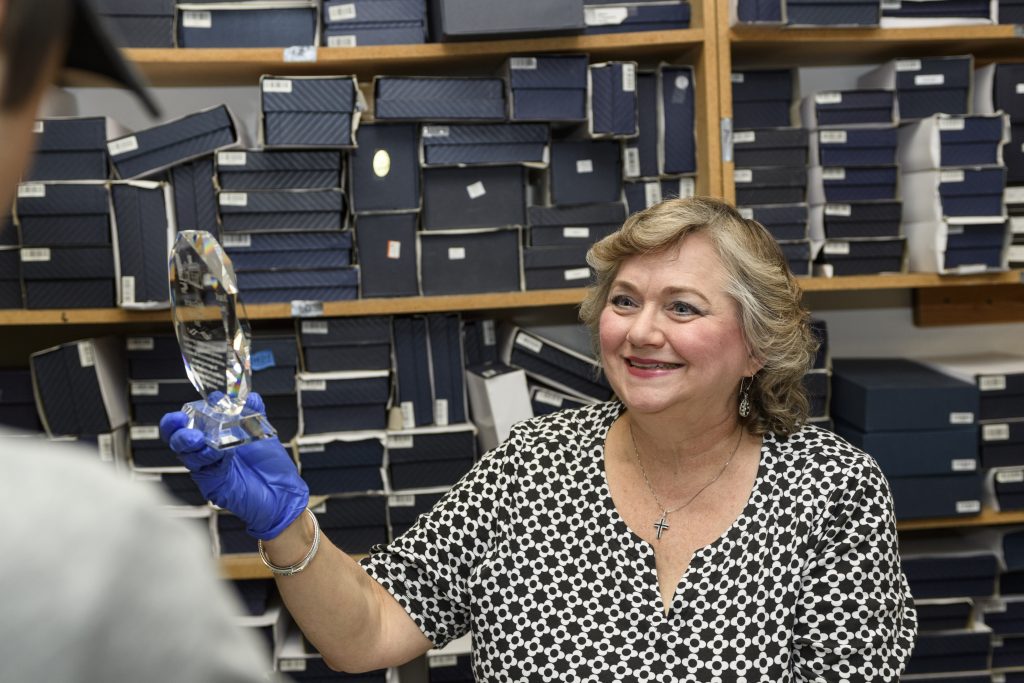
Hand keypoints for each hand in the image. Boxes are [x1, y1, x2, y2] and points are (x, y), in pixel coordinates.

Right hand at [159, 393, 308, 539]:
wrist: (282, 493)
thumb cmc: (270, 465)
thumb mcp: (262, 432)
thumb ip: (254, 411)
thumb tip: (248, 395)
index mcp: (213, 434)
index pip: (191, 420)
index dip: (186, 412)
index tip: (194, 405)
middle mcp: (206, 450)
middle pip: (178, 438)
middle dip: (175, 428)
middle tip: (180, 421)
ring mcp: (208, 467)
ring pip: (187, 454)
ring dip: (190, 443)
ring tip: (198, 438)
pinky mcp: (213, 483)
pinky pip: (204, 469)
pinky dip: (209, 457)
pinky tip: (217, 451)